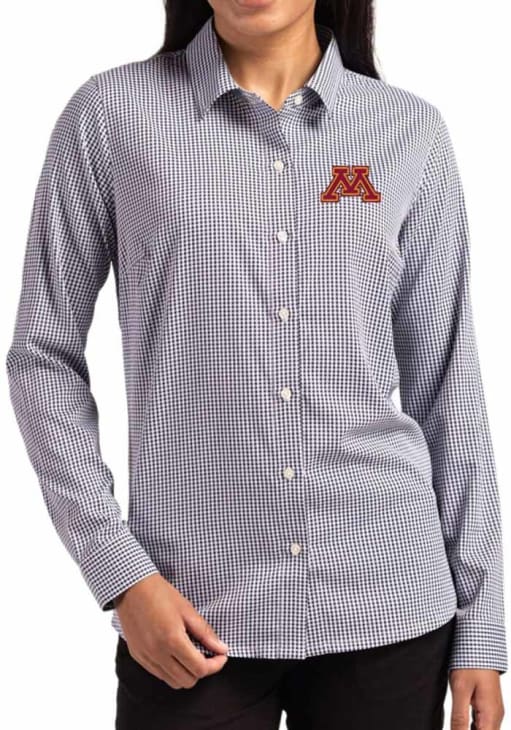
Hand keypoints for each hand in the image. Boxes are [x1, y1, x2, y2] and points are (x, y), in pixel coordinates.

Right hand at [113, 573, 228, 688]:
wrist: (131, 588)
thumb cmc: (160, 594)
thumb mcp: (187, 610)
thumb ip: (205, 633)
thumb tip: (222, 649)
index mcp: (172, 640)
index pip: (199, 669)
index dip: (215, 665)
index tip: (221, 656)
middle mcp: (157, 653)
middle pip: (188, 681)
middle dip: (202, 670)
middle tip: (208, 655)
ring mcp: (146, 657)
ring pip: (173, 682)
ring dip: (187, 673)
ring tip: (192, 655)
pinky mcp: (138, 656)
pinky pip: (159, 674)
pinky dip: (171, 670)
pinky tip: (175, 654)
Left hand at [449, 668, 504, 728]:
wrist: (479, 645)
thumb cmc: (471, 663)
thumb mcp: (460, 690)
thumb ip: (459, 717)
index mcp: (490, 715)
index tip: (457, 729)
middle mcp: (495, 715)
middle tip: (455, 725)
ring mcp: (493, 710)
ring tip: (456, 724)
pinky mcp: (488, 705)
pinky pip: (482, 723)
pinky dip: (472, 727)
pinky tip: (460, 724)